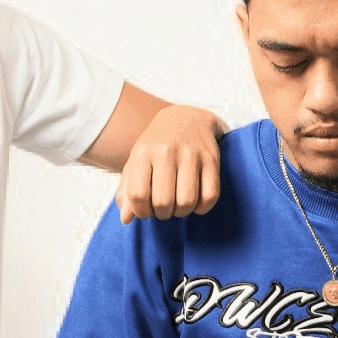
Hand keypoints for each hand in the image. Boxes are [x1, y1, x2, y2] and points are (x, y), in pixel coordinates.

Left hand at [113, 103, 224, 220]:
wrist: (186, 118)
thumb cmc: (157, 146)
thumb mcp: (137, 162)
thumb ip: (127, 190)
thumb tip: (125, 219)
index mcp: (143, 152)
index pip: (137, 195)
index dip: (141, 212)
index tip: (146, 211)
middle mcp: (166, 151)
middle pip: (163, 202)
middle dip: (162, 214)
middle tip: (164, 209)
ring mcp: (191, 154)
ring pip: (187, 202)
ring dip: (182, 212)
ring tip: (179, 206)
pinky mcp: (212, 159)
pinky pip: (210, 196)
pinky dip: (202, 207)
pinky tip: (196, 203)